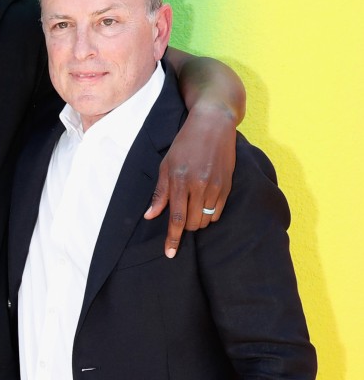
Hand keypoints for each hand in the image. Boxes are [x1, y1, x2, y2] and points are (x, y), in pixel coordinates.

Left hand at [144, 103, 236, 257]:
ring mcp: (216, 186)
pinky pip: (218, 212)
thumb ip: (160, 193)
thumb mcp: (166, 165)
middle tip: (180, 216)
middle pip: (193, 223)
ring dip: (197, 220)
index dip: (173, 238)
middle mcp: (199, 185)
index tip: (170, 253)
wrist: (212, 125)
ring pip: (206, 219)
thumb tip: (150, 216)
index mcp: (180, 181)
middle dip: (185, 227)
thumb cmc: (184, 144)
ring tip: (191, 206)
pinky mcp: (228, 186)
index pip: (177, 218)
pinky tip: (203, 203)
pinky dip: (209, 214)